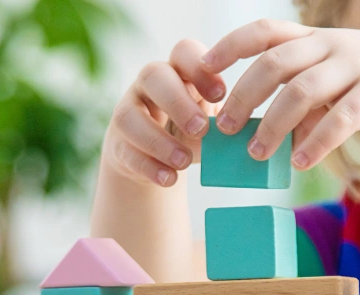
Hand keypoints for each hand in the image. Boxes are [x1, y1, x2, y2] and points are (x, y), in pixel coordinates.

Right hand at [104, 39, 225, 186]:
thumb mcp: (211, 122)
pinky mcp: (117, 142)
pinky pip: (126, 150)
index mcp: (179, 71)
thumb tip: (242, 135)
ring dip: (159, 141)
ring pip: (130, 116)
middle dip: (177, 102)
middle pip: (153, 75)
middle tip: (201, 129)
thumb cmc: (191, 131)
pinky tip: (169, 178)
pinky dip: (149, 167)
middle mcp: (149, 84)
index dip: (200, 68)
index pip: (184, 51)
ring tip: (184, 162)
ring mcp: (128, 110)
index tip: (221, 95)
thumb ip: (224, 123)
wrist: (156, 159)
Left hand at [202, 19, 359, 169]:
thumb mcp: (343, 80)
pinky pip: (341, 118)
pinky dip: (317, 141)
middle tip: (224, 128)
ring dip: (273, 125)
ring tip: (257, 154)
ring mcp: (358, 67)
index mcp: (319, 39)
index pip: (264, 32)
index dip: (230, 47)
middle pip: (274, 64)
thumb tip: (275, 137)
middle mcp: (334, 46)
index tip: (204, 69)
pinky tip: (301, 162)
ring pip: (302, 91)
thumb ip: (309, 100)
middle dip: (243, 96)